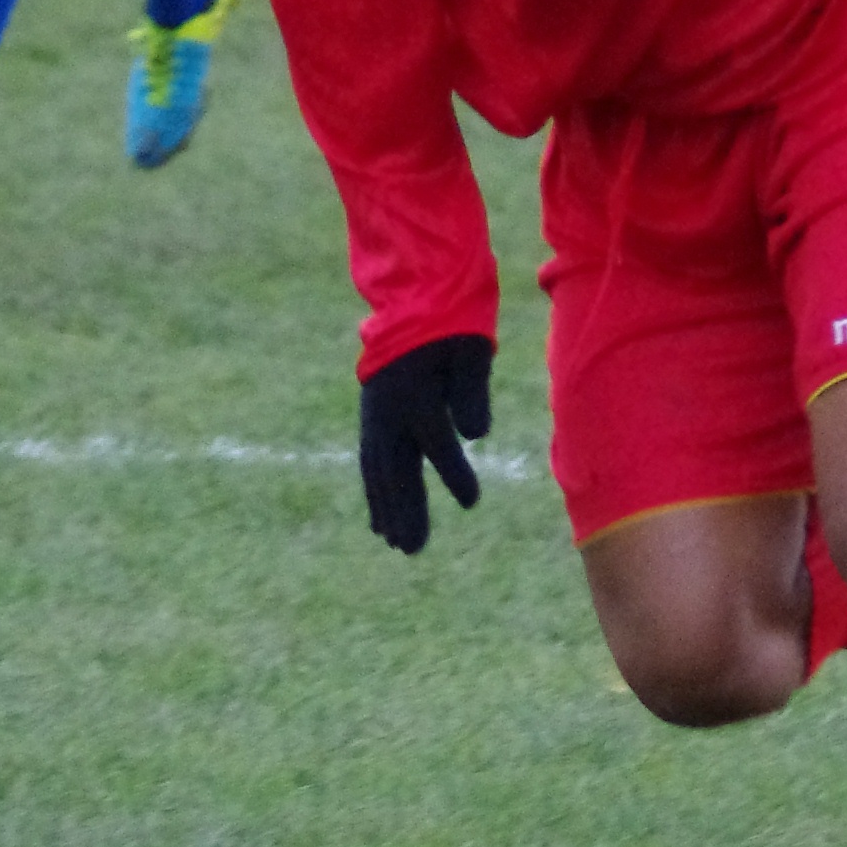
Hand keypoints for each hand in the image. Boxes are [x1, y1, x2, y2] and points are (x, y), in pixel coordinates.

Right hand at [358, 333, 494, 554]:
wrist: (417, 297)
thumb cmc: (453, 324)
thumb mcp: (470, 350)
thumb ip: (471, 392)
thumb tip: (475, 435)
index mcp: (414, 391)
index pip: (435, 440)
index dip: (453, 472)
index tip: (472, 503)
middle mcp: (387, 408)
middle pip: (395, 466)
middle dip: (405, 509)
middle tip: (413, 549)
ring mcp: (376, 413)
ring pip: (378, 469)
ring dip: (386, 508)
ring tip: (394, 542)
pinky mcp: (375, 415)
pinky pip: (372, 461)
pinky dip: (376, 491)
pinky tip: (380, 521)